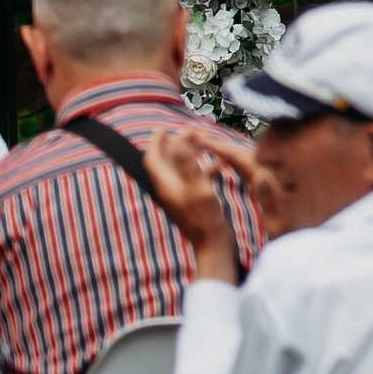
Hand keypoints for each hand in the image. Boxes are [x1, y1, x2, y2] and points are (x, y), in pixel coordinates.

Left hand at [144, 125, 263, 267]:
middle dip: (174, 144)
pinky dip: (202, 167)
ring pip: (181, 169)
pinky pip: (195, 179)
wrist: (213, 247)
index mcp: (167, 185)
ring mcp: (182, 197)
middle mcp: (171, 190)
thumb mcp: (199, 188)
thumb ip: (187, 164)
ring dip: (188, 154)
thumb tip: (177, 140)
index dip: (157, 141)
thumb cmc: (206, 219)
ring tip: (201, 142)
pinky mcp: (194, 202)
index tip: (164, 126)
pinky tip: (218, 164)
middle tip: (187, 130)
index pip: (154, 158)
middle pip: (166, 162)